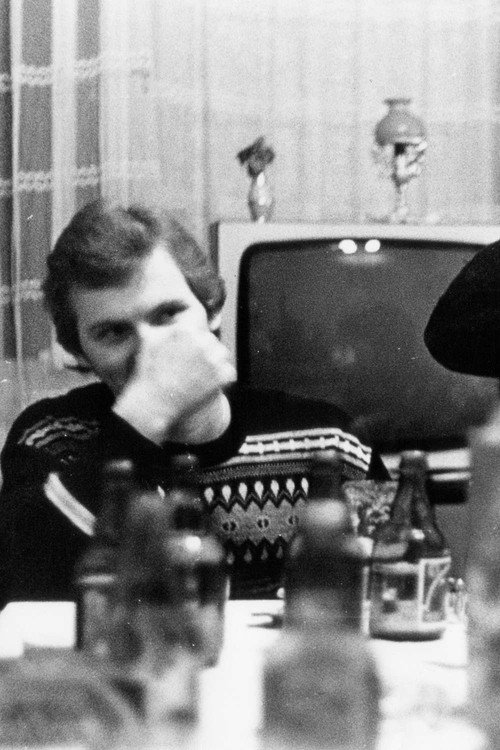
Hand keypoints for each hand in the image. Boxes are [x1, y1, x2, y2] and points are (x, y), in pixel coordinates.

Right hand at [112, 323, 235, 444]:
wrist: (154, 403)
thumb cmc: (147, 372)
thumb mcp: (145, 340)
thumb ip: (150, 321)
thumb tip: (151, 312)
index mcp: (186, 329)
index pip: (198, 329)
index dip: (193, 341)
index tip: (186, 353)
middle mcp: (202, 341)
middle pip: (211, 341)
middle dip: (204, 351)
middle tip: (193, 366)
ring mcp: (214, 359)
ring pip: (222, 354)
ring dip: (216, 362)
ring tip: (201, 375)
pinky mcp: (223, 376)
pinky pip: (229, 372)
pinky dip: (222, 379)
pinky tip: (208, 385)